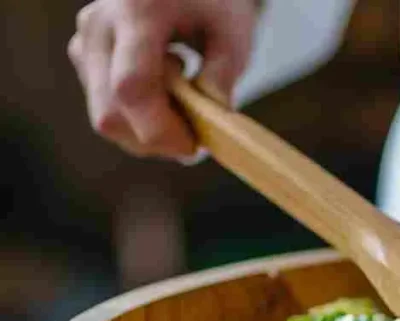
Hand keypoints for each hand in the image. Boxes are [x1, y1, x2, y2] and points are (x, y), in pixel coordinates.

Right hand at [68, 0, 257, 158]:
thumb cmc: (213, 2)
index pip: (132, 86)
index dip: (160, 130)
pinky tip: (165, 99)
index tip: (194, 146)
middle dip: (156, 140)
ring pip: (106, 119)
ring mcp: (85, 41)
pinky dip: (138, 121)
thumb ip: (223, 77)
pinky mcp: (83, 56)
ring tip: (183, 109)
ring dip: (148, 133)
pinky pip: (106, 110)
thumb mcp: (234, 33)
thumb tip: (210, 126)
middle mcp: (100, 25)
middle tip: (194, 141)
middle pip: (110, 113)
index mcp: (138, 10)